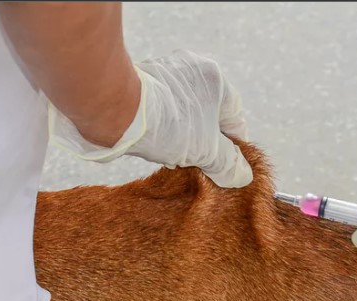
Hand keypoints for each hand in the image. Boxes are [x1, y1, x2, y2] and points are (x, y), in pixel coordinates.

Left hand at [50, 50, 252, 187]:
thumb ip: (228, 163)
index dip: (233, 147)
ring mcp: (166, 72)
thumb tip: (242, 175)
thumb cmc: (167, 125)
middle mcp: (193, 69)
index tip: (226, 166)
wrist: (114, 110)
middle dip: (206, 141)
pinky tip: (156, 144)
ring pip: (185, 112)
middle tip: (199, 164)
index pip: (235, 119)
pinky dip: (163, 127)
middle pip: (209, 115)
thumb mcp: (206, 152)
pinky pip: (164, 108)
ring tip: (175, 157)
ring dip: (184, 135)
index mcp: (217, 80)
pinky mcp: (143, 80)